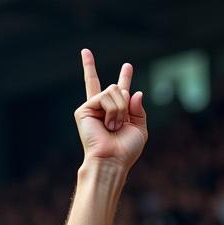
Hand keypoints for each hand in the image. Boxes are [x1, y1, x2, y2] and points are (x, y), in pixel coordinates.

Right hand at [75, 49, 147, 170]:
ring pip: (113, 90)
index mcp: (118, 113)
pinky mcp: (84, 109)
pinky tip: (108, 125)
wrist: (113, 159)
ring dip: (120, 110)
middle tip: (119, 126)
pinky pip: (105, 97)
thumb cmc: (126, 150)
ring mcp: (92, 108)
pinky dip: (112, 111)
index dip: (125, 77)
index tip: (128, 65)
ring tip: (114, 128)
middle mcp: (104, 109)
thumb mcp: (139, 129)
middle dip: (124, 105)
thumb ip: (138, 110)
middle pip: (115, 86)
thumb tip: (135, 92)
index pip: (121, 91)